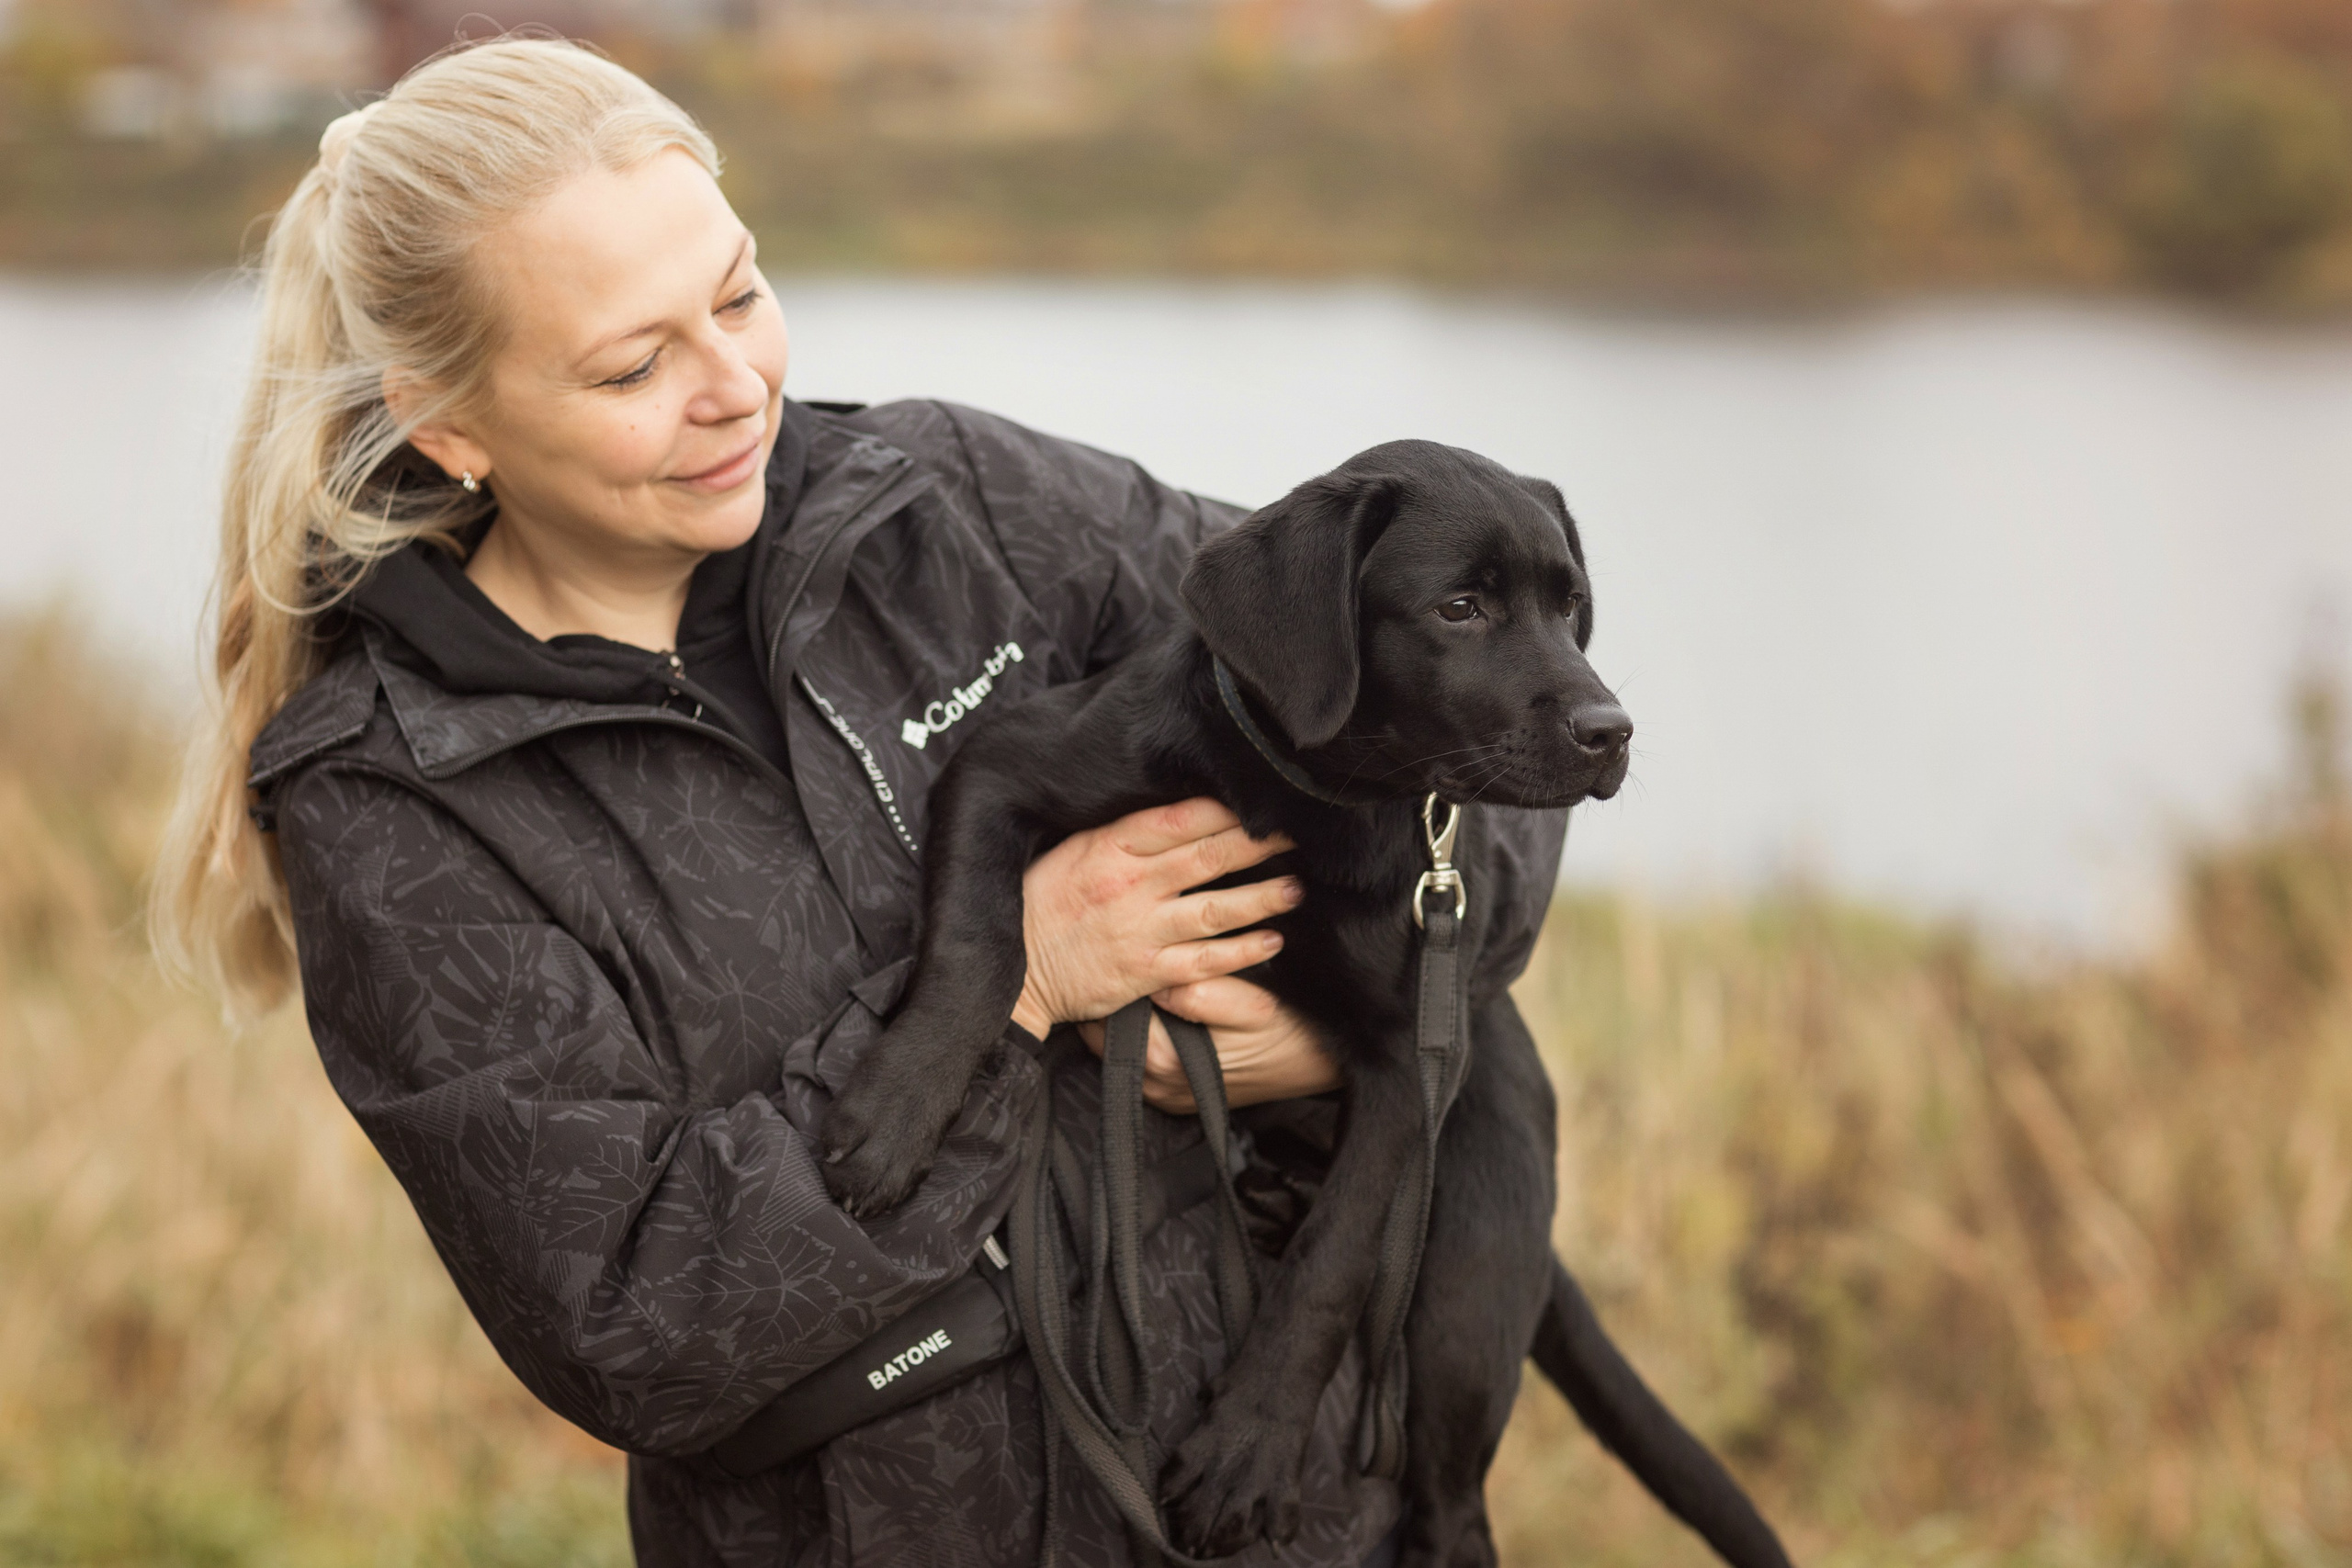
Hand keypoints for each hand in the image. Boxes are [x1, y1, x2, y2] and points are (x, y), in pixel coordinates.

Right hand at [1012, 798, 1301, 1038]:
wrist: (1016, 972)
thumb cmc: (1041, 903)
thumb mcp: (1071, 851)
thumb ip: (1120, 833)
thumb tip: (1173, 809)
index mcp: (1110, 847)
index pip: (1179, 819)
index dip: (1225, 809)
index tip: (1259, 800)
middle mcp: (1130, 885)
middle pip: (1207, 857)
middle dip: (1258, 845)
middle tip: (1296, 835)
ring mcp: (1141, 930)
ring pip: (1215, 910)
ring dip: (1262, 899)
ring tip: (1296, 889)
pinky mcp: (1147, 972)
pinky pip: (1204, 961)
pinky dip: (1241, 952)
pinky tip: (1271, 941)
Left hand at [1080, 976, 1341, 1112]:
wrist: (1325, 1066)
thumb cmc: (1291, 1031)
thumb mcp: (1251, 1006)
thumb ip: (1197, 995)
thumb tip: (1152, 978)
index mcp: (1164, 1057)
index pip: (1109, 1014)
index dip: (1111, 976)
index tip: (1115, 947)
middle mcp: (1156, 1083)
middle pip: (1106, 1032)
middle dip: (1114, 996)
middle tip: (1125, 956)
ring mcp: (1166, 1095)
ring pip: (1121, 1048)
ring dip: (1128, 1016)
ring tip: (1142, 980)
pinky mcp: (1178, 1097)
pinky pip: (1143, 1063)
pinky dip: (1144, 1037)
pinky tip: (1162, 1012)